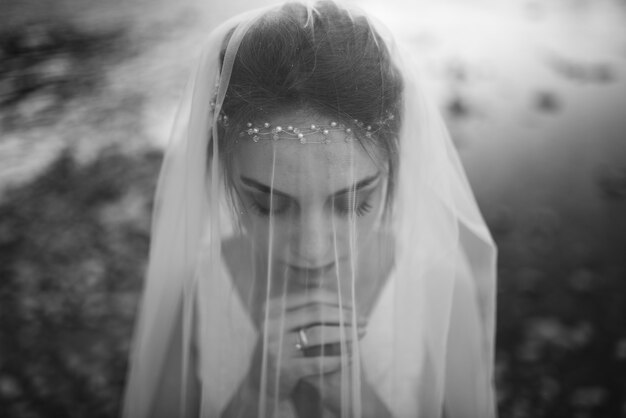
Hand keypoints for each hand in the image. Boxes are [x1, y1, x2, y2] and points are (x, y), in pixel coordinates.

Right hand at [247, 289, 364, 402]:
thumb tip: (340, 297)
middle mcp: (272, 324)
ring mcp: (277, 346)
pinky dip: (337, 359)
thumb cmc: (281, 349)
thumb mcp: (284, 325)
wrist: (261, 383)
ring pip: (319, 334)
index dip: (337, 300)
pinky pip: (318, 361)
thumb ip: (305, 310)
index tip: (354, 306)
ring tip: (360, 335)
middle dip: (345, 316)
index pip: (312, 296)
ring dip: (345, 334)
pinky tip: (351, 358)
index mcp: (274, 308)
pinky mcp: (285, 368)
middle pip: (318, 312)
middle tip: (363, 321)